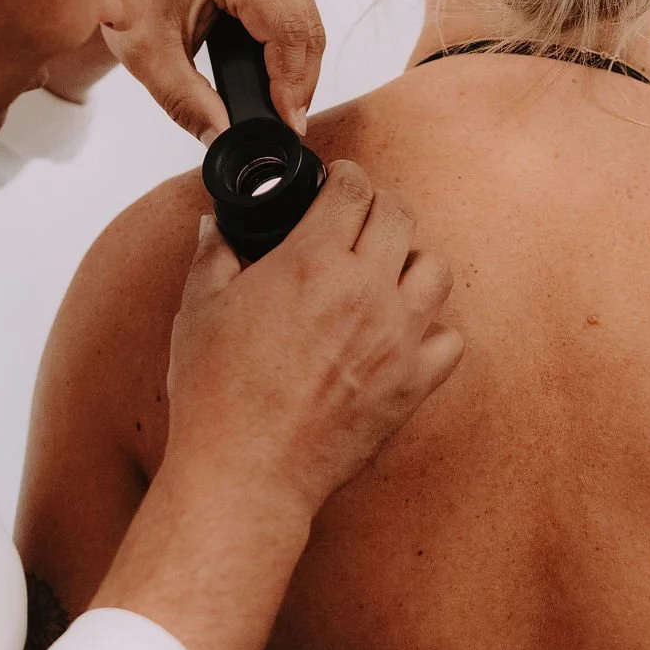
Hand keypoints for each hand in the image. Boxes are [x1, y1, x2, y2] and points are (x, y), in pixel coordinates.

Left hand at [104, 0, 325, 142]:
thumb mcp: (149, 54)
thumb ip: (186, 100)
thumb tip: (222, 137)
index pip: (287, 31)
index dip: (293, 84)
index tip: (288, 124)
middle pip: (306, 27)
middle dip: (300, 81)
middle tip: (285, 123)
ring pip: (310, 19)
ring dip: (300, 64)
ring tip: (280, 102)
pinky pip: (304, 5)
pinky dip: (294, 41)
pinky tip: (277, 69)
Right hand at [163, 161, 462, 513]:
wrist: (247, 472)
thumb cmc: (217, 394)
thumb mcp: (198, 309)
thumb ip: (214, 255)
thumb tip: (215, 226)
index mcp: (312, 261)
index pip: (354, 189)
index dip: (345, 177)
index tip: (336, 184)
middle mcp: (365, 291)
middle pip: (400, 216)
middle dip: (379, 207)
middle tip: (358, 220)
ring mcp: (397, 338)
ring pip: (436, 270)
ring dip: (411, 263)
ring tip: (383, 276)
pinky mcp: (413, 385)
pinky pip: (451, 340)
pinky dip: (433, 331)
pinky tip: (402, 335)